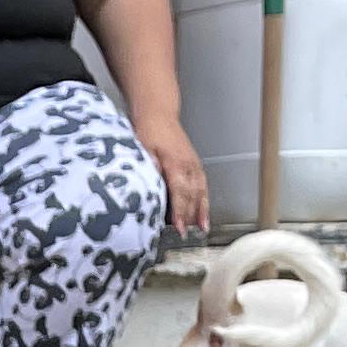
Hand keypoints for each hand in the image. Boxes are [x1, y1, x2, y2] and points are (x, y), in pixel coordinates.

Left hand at [140, 117, 208, 235]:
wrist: (158, 114)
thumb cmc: (148, 131)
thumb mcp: (142, 148)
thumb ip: (147, 166)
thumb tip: (149, 182)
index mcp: (175, 163)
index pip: (180, 192)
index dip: (180, 211)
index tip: (178, 226)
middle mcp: (188, 165)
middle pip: (193, 194)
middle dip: (191, 215)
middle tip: (188, 232)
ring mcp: (193, 164)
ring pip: (201, 191)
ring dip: (202, 210)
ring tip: (202, 227)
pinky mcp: (194, 164)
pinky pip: (203, 185)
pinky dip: (204, 200)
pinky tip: (203, 212)